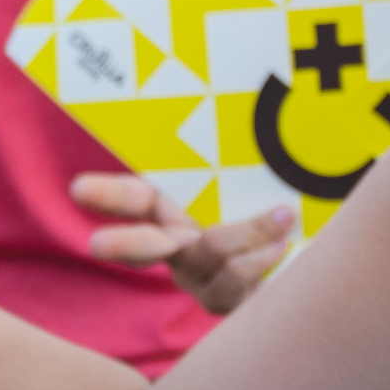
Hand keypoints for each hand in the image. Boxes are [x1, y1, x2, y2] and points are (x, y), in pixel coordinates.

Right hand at [67, 172, 297, 315]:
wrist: (309, 254)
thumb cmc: (279, 198)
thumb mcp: (263, 171)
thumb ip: (254, 149)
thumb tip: (274, 87)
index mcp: (172, 208)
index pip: (131, 198)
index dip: (105, 195)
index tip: (80, 189)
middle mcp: (177, 246)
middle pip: (137, 247)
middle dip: (120, 244)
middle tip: (98, 244)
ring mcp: (200, 278)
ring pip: (207, 254)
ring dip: (246, 231)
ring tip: (283, 215)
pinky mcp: (229, 301)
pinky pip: (234, 282)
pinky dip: (260, 258)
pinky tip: (281, 244)